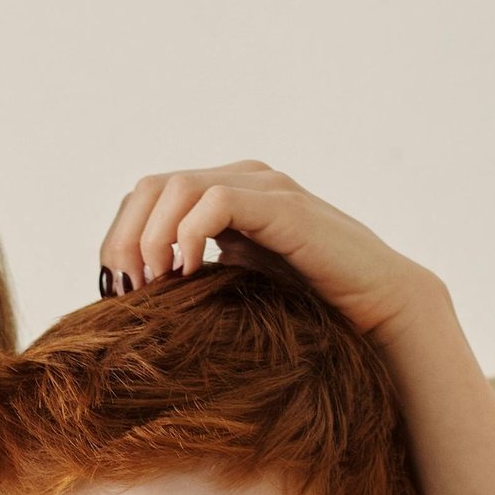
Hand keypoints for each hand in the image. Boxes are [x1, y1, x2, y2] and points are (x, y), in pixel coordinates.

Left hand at [99, 163, 449, 349]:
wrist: (377, 313)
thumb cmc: (307, 312)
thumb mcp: (233, 291)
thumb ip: (193, 279)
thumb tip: (133, 302)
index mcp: (222, 196)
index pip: (145, 198)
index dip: (119, 239)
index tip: (117, 291)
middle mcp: (240, 181)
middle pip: (149, 187)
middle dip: (125, 239)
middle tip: (126, 290)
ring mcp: (263, 188)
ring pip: (176, 187)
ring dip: (151, 238)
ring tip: (153, 284)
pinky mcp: (282, 206)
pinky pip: (215, 202)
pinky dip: (188, 236)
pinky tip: (187, 275)